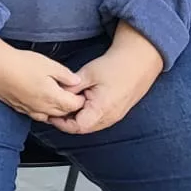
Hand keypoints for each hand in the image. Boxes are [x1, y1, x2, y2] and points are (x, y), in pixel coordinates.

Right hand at [0, 40, 86, 121]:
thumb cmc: (20, 63)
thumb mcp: (48, 64)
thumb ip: (65, 75)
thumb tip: (77, 82)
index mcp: (53, 97)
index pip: (75, 105)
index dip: (80, 98)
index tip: (80, 90)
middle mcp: (42, 108)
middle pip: (63, 113)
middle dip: (70, 105)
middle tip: (71, 93)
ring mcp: (29, 110)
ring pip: (50, 116)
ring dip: (56, 110)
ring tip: (56, 97)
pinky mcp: (18, 108)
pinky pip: (36, 115)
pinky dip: (43, 111)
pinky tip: (40, 100)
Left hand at [47, 25, 163, 134]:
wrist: (139, 62)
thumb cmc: (115, 66)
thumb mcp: (88, 73)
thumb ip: (71, 87)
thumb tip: (55, 94)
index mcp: (101, 109)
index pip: (76, 127)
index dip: (61, 123)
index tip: (52, 113)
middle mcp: (110, 117)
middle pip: (83, 128)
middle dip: (67, 121)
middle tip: (56, 108)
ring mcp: (115, 116)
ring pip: (90, 125)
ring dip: (77, 118)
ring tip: (67, 103)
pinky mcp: (117, 113)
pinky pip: (98, 120)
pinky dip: (87, 115)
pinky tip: (81, 102)